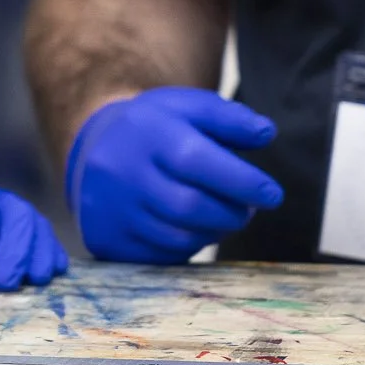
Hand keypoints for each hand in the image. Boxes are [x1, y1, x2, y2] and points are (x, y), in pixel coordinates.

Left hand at [0, 123, 67, 292]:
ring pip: (33, 220)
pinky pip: (39, 231)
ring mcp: (2, 207)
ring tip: (36, 280)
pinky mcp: (13, 223)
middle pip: (14, 212)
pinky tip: (54, 270)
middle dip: (15, 250)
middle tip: (6, 285)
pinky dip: (49, 249)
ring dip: (39, 251)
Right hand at [66, 88, 283, 263]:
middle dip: (232, 213)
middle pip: (188, 206)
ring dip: (214, 232)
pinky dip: (188, 247)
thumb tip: (265, 133)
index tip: (272, 194)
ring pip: (177, 237)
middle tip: (249, 210)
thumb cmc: (154, 127)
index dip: (241, 181)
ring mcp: (109, 209)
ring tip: (223, 216)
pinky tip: (193, 229)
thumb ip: (229, 118)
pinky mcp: (105, 239)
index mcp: (144, 131)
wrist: (92, 148)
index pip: (196, 160)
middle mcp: (120, 170)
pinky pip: (159, 256)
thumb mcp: (187, 107)